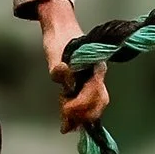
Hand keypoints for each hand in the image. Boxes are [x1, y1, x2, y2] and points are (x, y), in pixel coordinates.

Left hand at [37, 0, 109, 132]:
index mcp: (94, 67)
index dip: (80, 104)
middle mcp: (97, 75)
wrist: (60, 28)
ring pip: (94, 104)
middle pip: (98, 102)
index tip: (66, 110)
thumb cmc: (59, 39)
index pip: (93, 92)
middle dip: (83, 115)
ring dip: (81, 117)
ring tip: (66, 125)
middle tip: (67, 124)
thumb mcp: (56, 52)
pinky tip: (68, 123)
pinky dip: (78, 114)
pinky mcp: (85, 83)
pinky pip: (86, 102)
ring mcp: (92, 79)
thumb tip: (63, 77)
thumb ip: (59, 68)